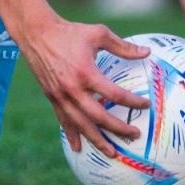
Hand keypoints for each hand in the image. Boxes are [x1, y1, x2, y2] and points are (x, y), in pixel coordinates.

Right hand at [16, 14, 150, 154]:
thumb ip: (122, 46)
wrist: (37, 34)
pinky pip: (63, 121)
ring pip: (81, 124)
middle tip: (134, 134)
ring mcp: (61, 96)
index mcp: (86, 72)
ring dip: (97, 140)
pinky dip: (71, 135)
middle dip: (118, 128)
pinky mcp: (52, 97)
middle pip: (99, 116)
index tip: (145, 105)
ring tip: (111, 152)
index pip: (114, 94)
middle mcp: (73, 89)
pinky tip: (78, 147)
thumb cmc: (70, 32)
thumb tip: (147, 53)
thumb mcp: (98, 34)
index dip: (132, 102)